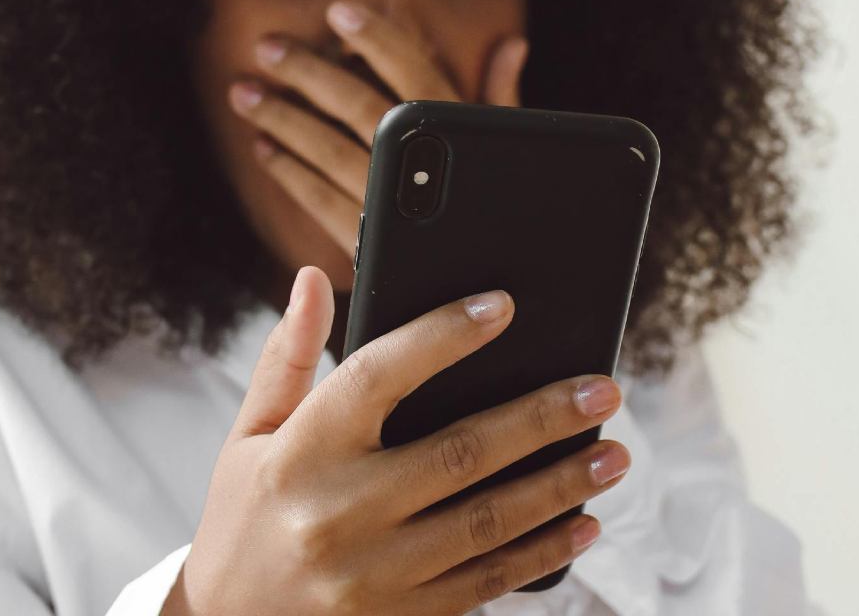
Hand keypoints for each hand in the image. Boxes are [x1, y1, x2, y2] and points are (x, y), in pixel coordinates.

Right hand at [163, 266, 627, 615]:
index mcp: (302, 452)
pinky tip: (583, 523)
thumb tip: (311, 278)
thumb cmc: (243, 520)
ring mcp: (374, 573)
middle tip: (603, 389)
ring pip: (487, 521)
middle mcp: (339, 512)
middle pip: (460, 452)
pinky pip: (485, 581)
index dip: (442, 336)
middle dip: (542, 418)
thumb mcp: (249, 436)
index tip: (501, 307)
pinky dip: (542, 552)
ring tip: (615, 453)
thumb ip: (287, 357)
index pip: (378, 376)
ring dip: (561, 485)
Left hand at [227, 2, 528, 259]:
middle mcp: (418, 168)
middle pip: (358, 107)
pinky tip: (265, 149)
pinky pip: (317, 200)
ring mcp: (387, 207)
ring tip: (246, 92)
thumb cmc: (501, 213)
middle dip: (309, 73)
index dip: (377, 39)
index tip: (338, 13)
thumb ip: (501, 99)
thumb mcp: (510, 151)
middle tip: (268, 47)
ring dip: (283, 118)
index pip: (414, 74)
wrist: (485, 297)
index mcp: (457, 138)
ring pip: (327, 150)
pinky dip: (289, 172)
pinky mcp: (364, 244)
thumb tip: (512, 45)